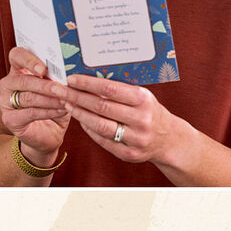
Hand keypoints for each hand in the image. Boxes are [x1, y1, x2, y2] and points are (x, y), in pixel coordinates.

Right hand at [0, 47, 69, 165]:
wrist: (49, 136)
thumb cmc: (53, 107)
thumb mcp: (57, 90)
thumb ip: (58, 78)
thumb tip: (72, 69)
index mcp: (18, 71)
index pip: (17, 56)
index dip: (29, 60)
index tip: (44, 69)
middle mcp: (8, 84)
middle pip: (23, 80)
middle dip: (44, 84)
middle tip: (61, 88)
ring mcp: (5, 102)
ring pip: (28, 98)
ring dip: (50, 99)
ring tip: (66, 101)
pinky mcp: (9, 119)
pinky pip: (30, 113)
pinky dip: (48, 112)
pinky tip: (61, 111)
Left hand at [54, 74, 196, 164]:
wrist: (169, 139)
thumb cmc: (149, 110)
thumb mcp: (141, 95)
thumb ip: (120, 88)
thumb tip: (88, 76)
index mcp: (143, 99)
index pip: (110, 89)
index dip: (88, 83)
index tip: (71, 79)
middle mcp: (141, 119)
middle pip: (102, 107)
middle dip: (78, 98)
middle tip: (61, 91)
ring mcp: (136, 139)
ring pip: (100, 125)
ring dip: (80, 114)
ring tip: (67, 104)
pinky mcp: (129, 154)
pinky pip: (103, 140)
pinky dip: (89, 130)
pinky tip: (81, 120)